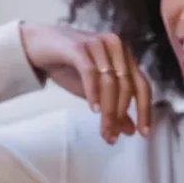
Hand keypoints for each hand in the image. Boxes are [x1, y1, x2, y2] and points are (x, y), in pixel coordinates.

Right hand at [19, 23, 151, 143]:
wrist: (38, 46)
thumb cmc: (69, 67)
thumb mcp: (95, 92)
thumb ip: (113, 107)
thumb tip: (130, 130)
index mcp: (124, 57)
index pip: (142, 85)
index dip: (145, 110)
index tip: (144, 133)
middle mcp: (116, 47)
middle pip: (127, 86)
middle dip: (120, 115)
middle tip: (112, 137)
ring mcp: (98, 45)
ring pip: (110, 82)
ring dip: (108, 110)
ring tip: (104, 130)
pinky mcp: (79, 47)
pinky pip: (91, 73)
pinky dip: (93, 93)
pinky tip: (93, 109)